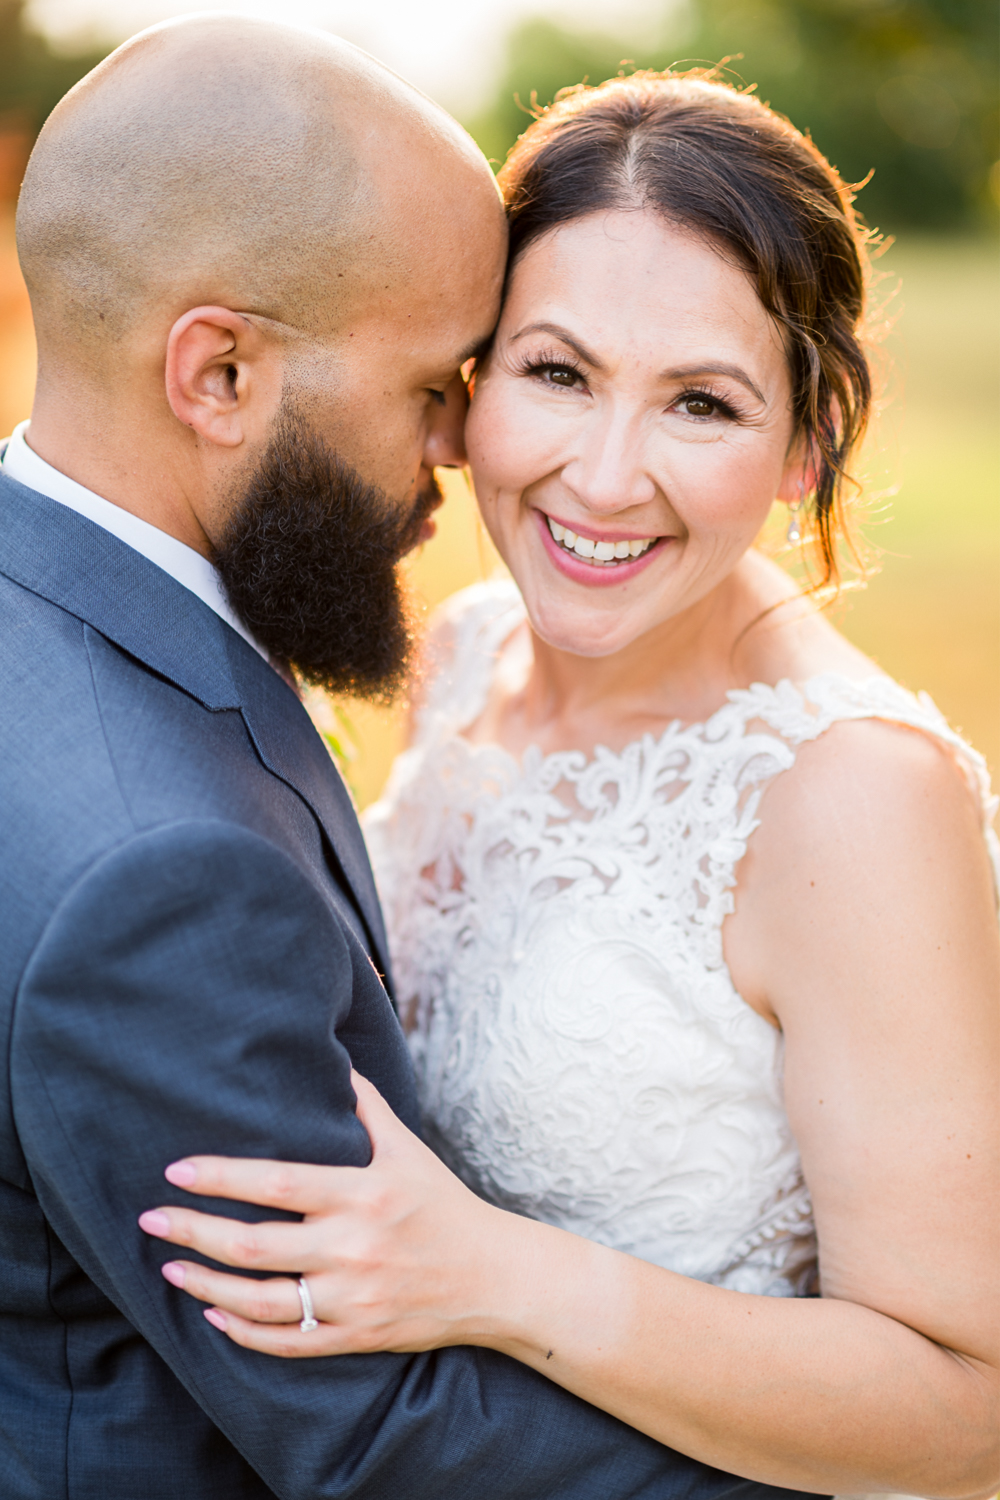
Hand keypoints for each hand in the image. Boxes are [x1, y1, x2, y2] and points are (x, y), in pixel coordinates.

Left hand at [138, 1073, 514, 1356]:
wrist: (493, 1276)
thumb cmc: (442, 1203)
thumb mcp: (408, 1148)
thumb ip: (367, 1106)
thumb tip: (336, 1060)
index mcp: (363, 1194)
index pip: (277, 1184)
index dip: (222, 1177)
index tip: (177, 1170)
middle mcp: (354, 1248)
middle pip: (254, 1246)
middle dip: (193, 1232)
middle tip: (151, 1219)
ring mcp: (353, 1298)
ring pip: (261, 1301)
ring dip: (206, 1287)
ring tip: (170, 1270)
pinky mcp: (356, 1336)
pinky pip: (288, 1342)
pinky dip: (245, 1333)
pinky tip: (215, 1316)